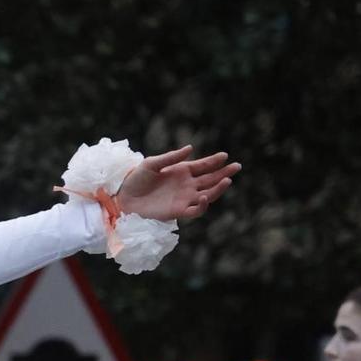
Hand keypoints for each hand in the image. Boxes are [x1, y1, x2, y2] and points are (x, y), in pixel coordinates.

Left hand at [114, 146, 239, 221]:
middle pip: (210, 179)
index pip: (203, 166)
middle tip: (237, 166)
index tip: (224, 156)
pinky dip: (202, 205)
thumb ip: (171, 157)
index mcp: (182, 172)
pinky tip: (205, 195)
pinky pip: (195, 210)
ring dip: (218, 188)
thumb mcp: (152, 164)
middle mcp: (186, 185)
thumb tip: (190, 148)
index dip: (214, 161)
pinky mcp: (177, 211)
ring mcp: (184, 199)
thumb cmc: (136, 180)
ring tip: (227, 180)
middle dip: (224, 172)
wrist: (123, 198)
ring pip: (208, 194)